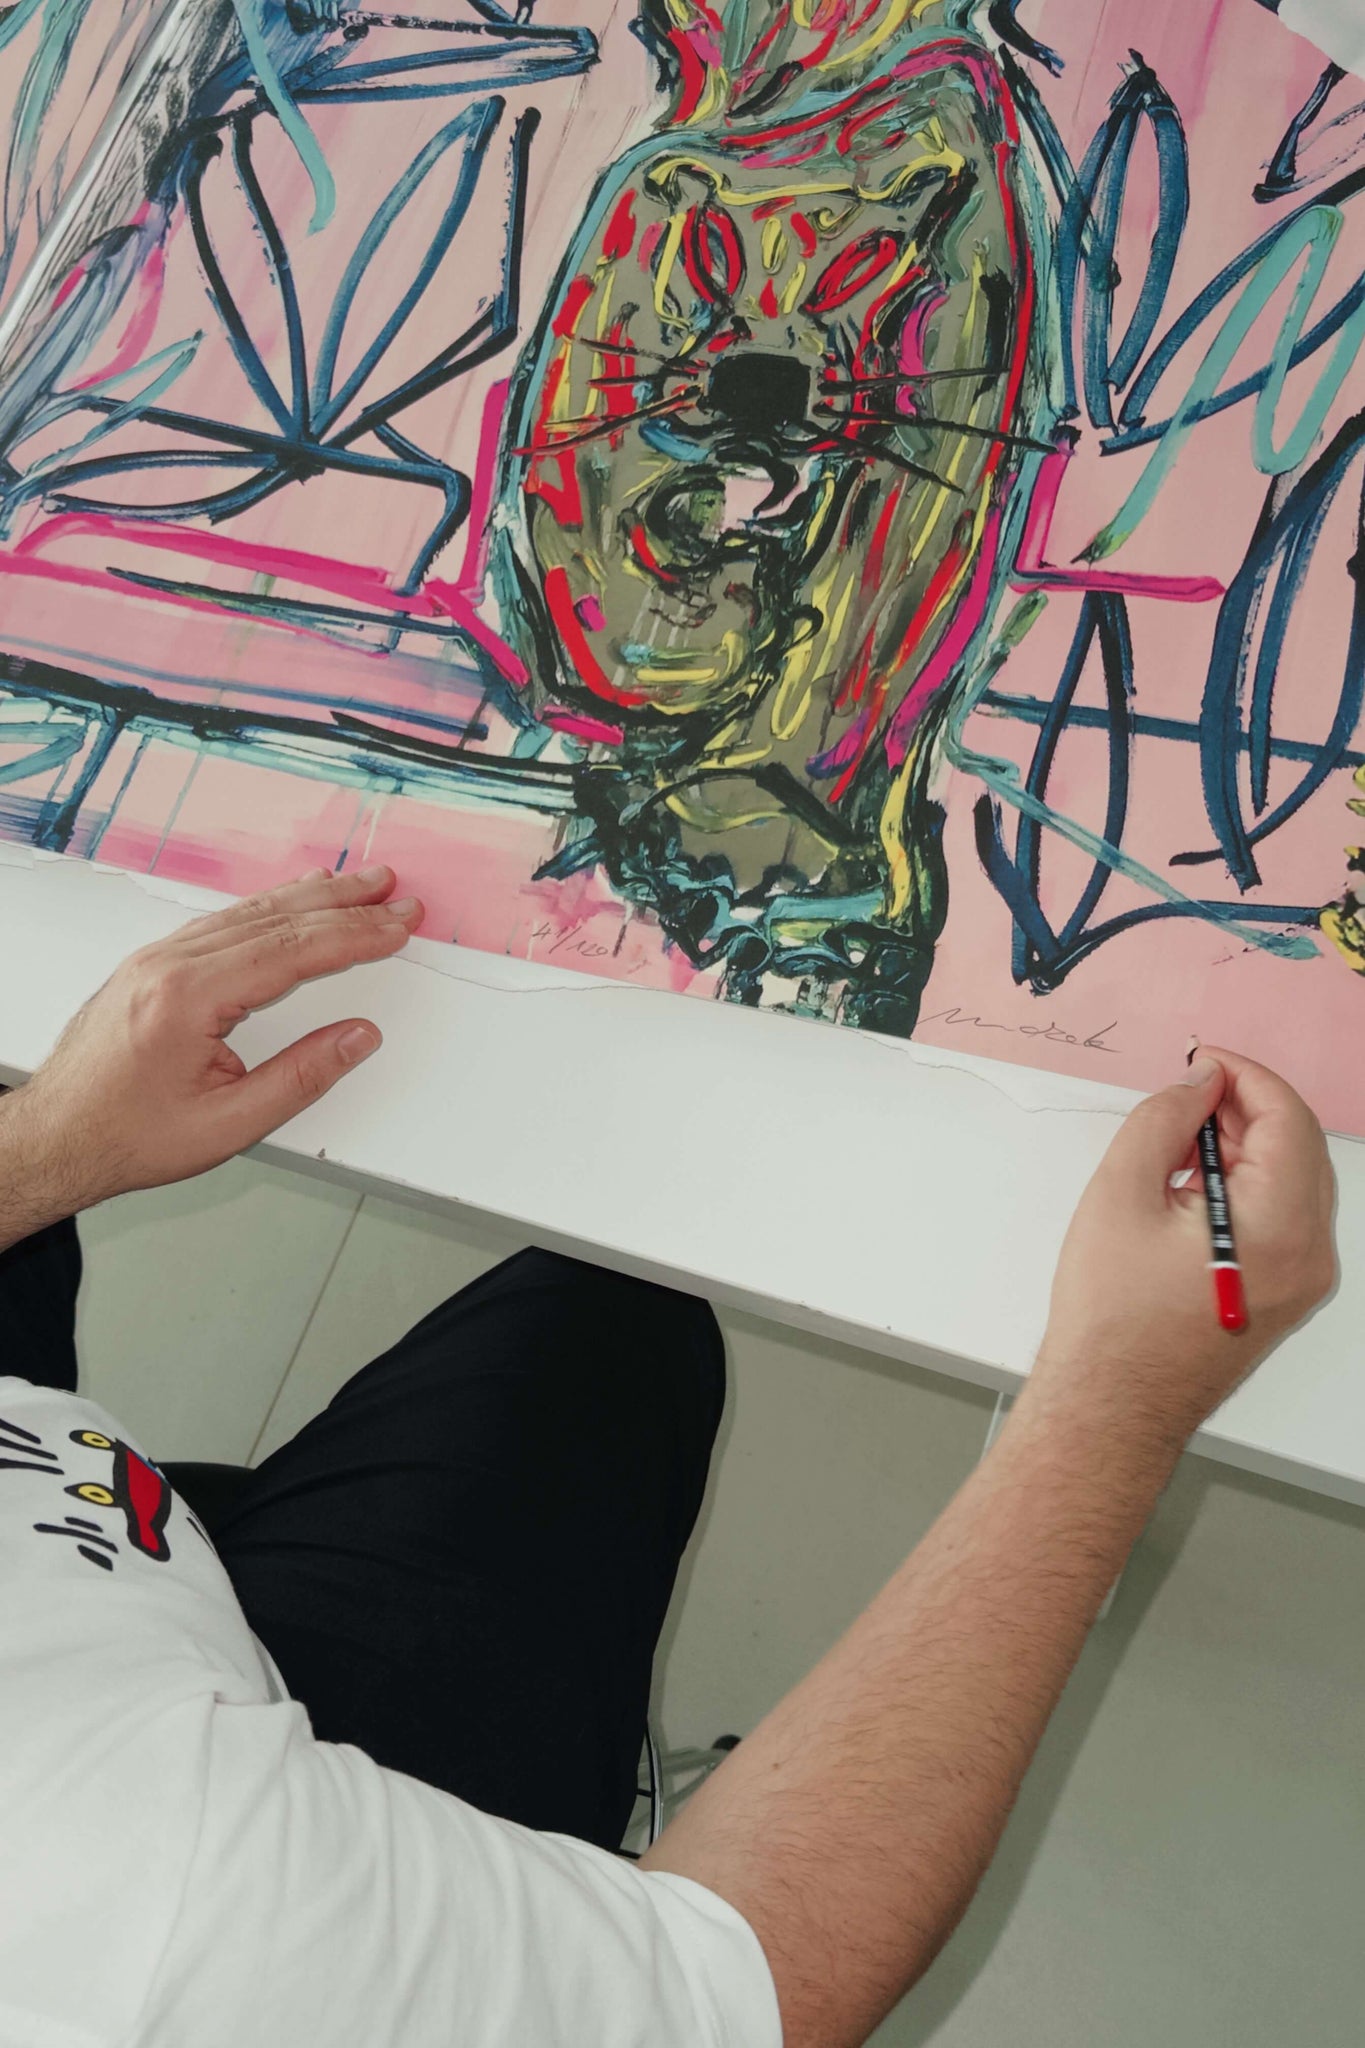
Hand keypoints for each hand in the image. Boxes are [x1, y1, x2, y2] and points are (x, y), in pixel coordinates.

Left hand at [1, 866, 421, 1227]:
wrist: (56, 1138)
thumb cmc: (127, 1136)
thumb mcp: (227, 1125)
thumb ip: (300, 1077)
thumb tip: (358, 1038)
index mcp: (187, 998)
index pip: (290, 952)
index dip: (353, 937)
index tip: (397, 925)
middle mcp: (169, 965)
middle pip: (274, 920)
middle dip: (345, 906)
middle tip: (394, 892)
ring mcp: (156, 959)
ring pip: (248, 913)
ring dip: (311, 897)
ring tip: (359, 884)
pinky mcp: (151, 965)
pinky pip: (223, 922)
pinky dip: (269, 907)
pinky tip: (294, 900)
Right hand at [1024, 1048, 1335, 1457]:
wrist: (1111, 1403)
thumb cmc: (1113, 1318)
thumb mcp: (1122, 1193)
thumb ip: (1165, 1121)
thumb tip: (1197, 1086)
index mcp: (1281, 1229)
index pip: (1288, 1120)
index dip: (1246, 1077)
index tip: (1204, 1061)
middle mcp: (1309, 1257)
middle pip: (1299, 1148)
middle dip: (1244, 1109)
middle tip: (1185, 1096)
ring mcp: (1303, 1281)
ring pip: (1292, 1181)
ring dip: (1244, 1147)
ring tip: (1178, 1145)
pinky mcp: (1285, 1294)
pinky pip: (1282, 1217)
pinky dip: (1247, 1185)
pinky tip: (1192, 1186)